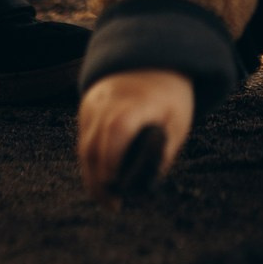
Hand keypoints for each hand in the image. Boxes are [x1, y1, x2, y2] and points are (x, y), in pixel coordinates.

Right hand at [77, 69, 195, 201]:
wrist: (153, 58)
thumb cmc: (170, 96)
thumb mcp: (178, 122)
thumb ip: (164, 151)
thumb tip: (145, 184)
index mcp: (136, 102)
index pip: (116, 130)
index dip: (112, 160)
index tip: (117, 187)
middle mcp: (108, 100)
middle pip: (93, 145)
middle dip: (99, 180)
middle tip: (113, 205)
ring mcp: (94, 102)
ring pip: (84, 145)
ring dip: (92, 175)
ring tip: (107, 199)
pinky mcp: (86, 106)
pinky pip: (84, 138)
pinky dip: (91, 160)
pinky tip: (101, 179)